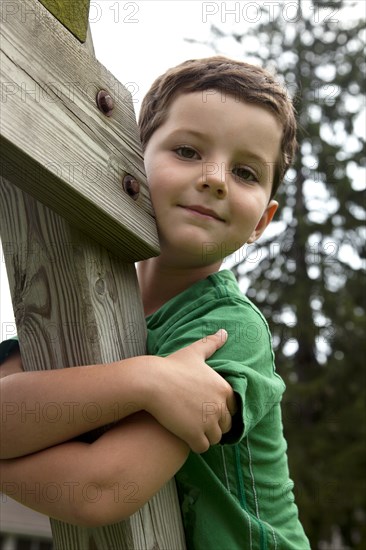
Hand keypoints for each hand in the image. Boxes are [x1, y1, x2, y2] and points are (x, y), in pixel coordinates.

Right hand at [143, 330, 236, 452]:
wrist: (151, 382)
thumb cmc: (171, 366)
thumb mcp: (194, 352)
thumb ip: (212, 343)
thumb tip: (225, 332)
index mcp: (224, 388)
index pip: (233, 408)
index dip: (220, 409)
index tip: (206, 407)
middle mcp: (220, 406)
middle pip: (226, 425)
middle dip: (214, 424)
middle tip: (198, 420)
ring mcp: (208, 421)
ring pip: (216, 438)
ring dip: (206, 436)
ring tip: (192, 429)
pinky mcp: (195, 434)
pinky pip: (203, 447)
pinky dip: (196, 444)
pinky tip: (185, 436)